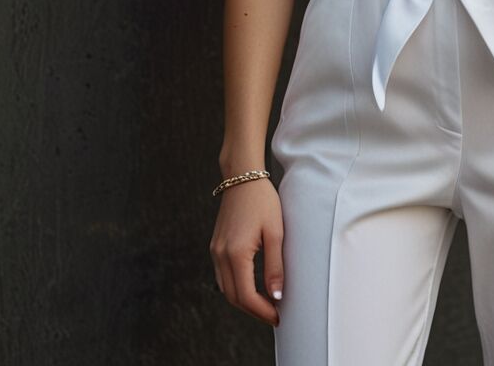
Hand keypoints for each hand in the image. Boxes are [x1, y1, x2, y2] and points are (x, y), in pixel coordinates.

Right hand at [210, 178, 284, 325]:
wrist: (242, 177)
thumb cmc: (263, 201)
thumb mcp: (275, 232)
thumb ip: (275, 266)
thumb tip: (277, 295)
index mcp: (235, 253)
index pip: (246, 296)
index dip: (262, 310)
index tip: (278, 316)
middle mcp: (220, 255)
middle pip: (233, 297)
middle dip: (253, 310)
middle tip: (274, 314)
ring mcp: (215, 251)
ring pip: (226, 288)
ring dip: (244, 301)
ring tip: (266, 304)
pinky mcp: (216, 246)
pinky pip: (223, 276)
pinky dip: (236, 287)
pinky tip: (252, 287)